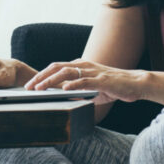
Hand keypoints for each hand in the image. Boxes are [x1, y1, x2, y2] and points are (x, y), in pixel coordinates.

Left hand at [24, 59, 142, 102]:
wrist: (135, 83)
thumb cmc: (113, 86)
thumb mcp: (91, 88)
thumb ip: (78, 90)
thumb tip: (64, 98)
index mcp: (80, 66)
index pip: (56, 67)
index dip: (41, 75)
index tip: (30, 84)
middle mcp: (84, 65)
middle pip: (57, 67)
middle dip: (41, 76)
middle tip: (29, 87)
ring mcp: (92, 72)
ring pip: (67, 72)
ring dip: (51, 80)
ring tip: (40, 88)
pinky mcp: (102, 80)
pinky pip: (85, 81)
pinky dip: (73, 84)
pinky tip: (64, 89)